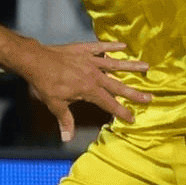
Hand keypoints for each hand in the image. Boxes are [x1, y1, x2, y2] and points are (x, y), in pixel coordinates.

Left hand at [11, 40, 152, 142]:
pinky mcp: (84, 49)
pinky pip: (100, 47)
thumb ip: (65, 120)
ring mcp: (90, 61)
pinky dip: (111, 46)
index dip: (121, 112)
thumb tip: (67, 138)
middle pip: (118, 86)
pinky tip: (123, 46)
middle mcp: (94, 75)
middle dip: (134, 93)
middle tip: (150, 98)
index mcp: (89, 90)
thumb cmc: (45, 83)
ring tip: (147, 67)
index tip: (132, 118)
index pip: (109, 104)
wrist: (35, 60)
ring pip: (115, 64)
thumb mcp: (55, 104)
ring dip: (131, 66)